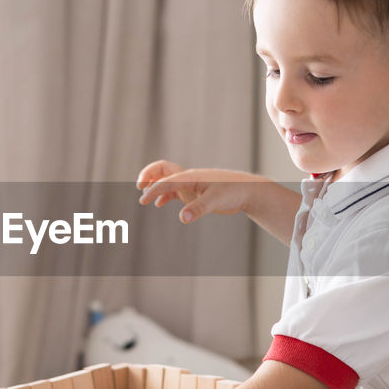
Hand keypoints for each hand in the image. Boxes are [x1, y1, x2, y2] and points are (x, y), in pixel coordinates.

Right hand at [136, 160, 258, 223]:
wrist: (249, 190)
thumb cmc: (233, 192)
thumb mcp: (215, 201)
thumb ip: (198, 209)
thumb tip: (182, 218)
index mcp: (191, 176)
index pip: (167, 181)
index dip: (153, 190)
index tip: (143, 200)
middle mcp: (189, 177)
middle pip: (163, 170)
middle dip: (149, 176)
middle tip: (139, 187)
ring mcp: (192, 184)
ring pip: (168, 179)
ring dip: (155, 185)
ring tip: (146, 197)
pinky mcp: (196, 191)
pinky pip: (175, 190)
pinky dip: (165, 195)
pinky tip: (159, 204)